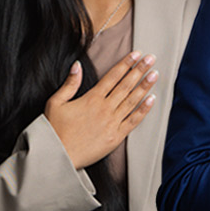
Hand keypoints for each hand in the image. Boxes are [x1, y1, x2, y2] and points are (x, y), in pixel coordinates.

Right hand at [45, 51, 158, 168]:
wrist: (58, 156)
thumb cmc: (54, 130)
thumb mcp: (56, 103)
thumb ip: (69, 83)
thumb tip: (77, 65)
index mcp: (91, 98)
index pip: (113, 76)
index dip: (126, 63)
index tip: (137, 54)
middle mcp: (104, 108)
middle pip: (126, 85)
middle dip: (140, 70)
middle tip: (151, 58)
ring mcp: (112, 122)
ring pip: (132, 100)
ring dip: (145, 86)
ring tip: (155, 74)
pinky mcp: (116, 137)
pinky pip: (133, 121)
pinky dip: (143, 110)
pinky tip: (152, 99)